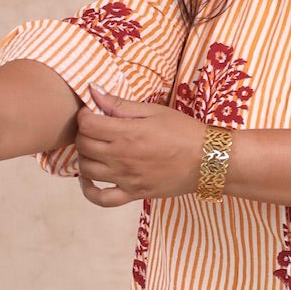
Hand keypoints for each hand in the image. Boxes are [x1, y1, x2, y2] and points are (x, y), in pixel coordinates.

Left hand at [76, 85, 209, 206]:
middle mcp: (121, 157)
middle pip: (83, 146)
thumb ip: (120, 104)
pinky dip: (89, 191)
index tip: (94, 113)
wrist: (207, 160)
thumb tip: (93, 90)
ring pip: (86, 170)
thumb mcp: (153, 111)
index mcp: (127, 133)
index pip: (87, 124)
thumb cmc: (183, 131)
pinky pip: (102, 199)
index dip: (85, 115)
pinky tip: (89, 180)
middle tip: (96, 130)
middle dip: (84, 134)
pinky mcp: (133, 194)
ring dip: (85, 158)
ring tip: (95, 150)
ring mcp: (126, 178)